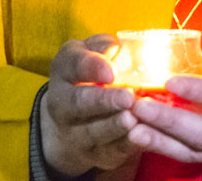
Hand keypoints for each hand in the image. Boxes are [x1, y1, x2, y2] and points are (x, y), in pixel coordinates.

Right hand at [40, 34, 138, 176]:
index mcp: (63, 70)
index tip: (111, 72)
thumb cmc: (90, 72)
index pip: (74, 65)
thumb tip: (116, 49)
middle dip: (103, 101)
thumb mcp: (91, 51)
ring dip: (114, 127)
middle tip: (127, 97)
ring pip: (92, 132)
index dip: (93, 68)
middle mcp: (62, 104)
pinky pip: (108, 153)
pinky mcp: (94, 154)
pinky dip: (124, 146)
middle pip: (79, 103)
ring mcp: (75, 132)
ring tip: (132, 118)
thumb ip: (103, 46)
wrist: (74, 117)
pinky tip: (139, 136)